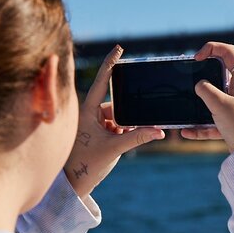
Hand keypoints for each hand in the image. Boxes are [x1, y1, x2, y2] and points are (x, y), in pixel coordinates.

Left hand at [64, 45, 164, 196]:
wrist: (73, 185)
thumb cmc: (86, 164)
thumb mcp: (114, 149)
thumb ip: (137, 137)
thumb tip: (160, 130)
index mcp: (86, 110)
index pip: (101, 81)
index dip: (110, 63)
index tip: (119, 47)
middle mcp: (89, 112)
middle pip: (115, 104)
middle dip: (125, 117)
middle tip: (118, 135)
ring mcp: (93, 122)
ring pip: (118, 117)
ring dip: (124, 128)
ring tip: (116, 145)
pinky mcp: (97, 131)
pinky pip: (116, 126)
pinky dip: (123, 133)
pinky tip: (119, 145)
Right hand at [181, 42, 233, 152]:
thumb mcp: (218, 103)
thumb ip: (205, 89)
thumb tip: (199, 85)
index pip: (228, 52)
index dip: (211, 48)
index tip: (196, 58)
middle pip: (219, 75)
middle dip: (202, 76)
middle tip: (189, 79)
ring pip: (214, 99)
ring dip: (200, 103)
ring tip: (186, 106)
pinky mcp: (232, 122)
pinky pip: (212, 121)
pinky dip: (200, 126)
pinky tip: (186, 133)